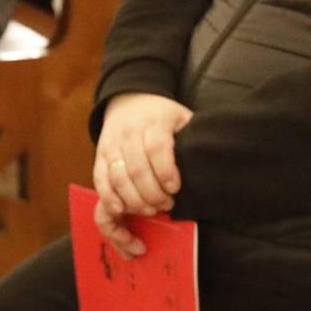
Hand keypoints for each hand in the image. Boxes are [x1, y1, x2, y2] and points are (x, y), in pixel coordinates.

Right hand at [92, 92, 192, 253]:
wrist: (129, 101)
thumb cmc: (162, 115)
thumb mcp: (182, 117)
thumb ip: (193, 135)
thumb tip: (210, 158)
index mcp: (154, 122)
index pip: (157, 148)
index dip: (166, 172)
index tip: (175, 188)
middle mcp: (129, 133)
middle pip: (137, 168)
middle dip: (152, 193)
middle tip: (167, 205)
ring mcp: (111, 145)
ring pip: (118, 177)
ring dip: (134, 200)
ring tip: (151, 209)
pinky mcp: (99, 156)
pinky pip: (101, 180)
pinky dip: (109, 197)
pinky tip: (121, 210)